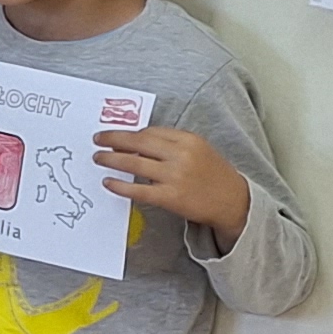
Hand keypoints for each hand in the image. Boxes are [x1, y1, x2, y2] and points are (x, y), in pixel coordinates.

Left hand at [95, 123, 249, 240]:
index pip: (149, 132)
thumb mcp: (199, 149)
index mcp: (189, 140)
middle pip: (138, 142)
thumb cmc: (213, 174)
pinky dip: (119, 185)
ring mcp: (175, 176)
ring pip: (133, 163)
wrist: (235, 202)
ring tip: (98, 158)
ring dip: (110, 159)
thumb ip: (171, 143)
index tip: (113, 133)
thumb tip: (135, 141)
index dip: (128, 133)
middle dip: (113, 139)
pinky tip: (108, 182)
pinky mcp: (170, 197)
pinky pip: (137, 190)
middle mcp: (181, 155)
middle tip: (97, 139)